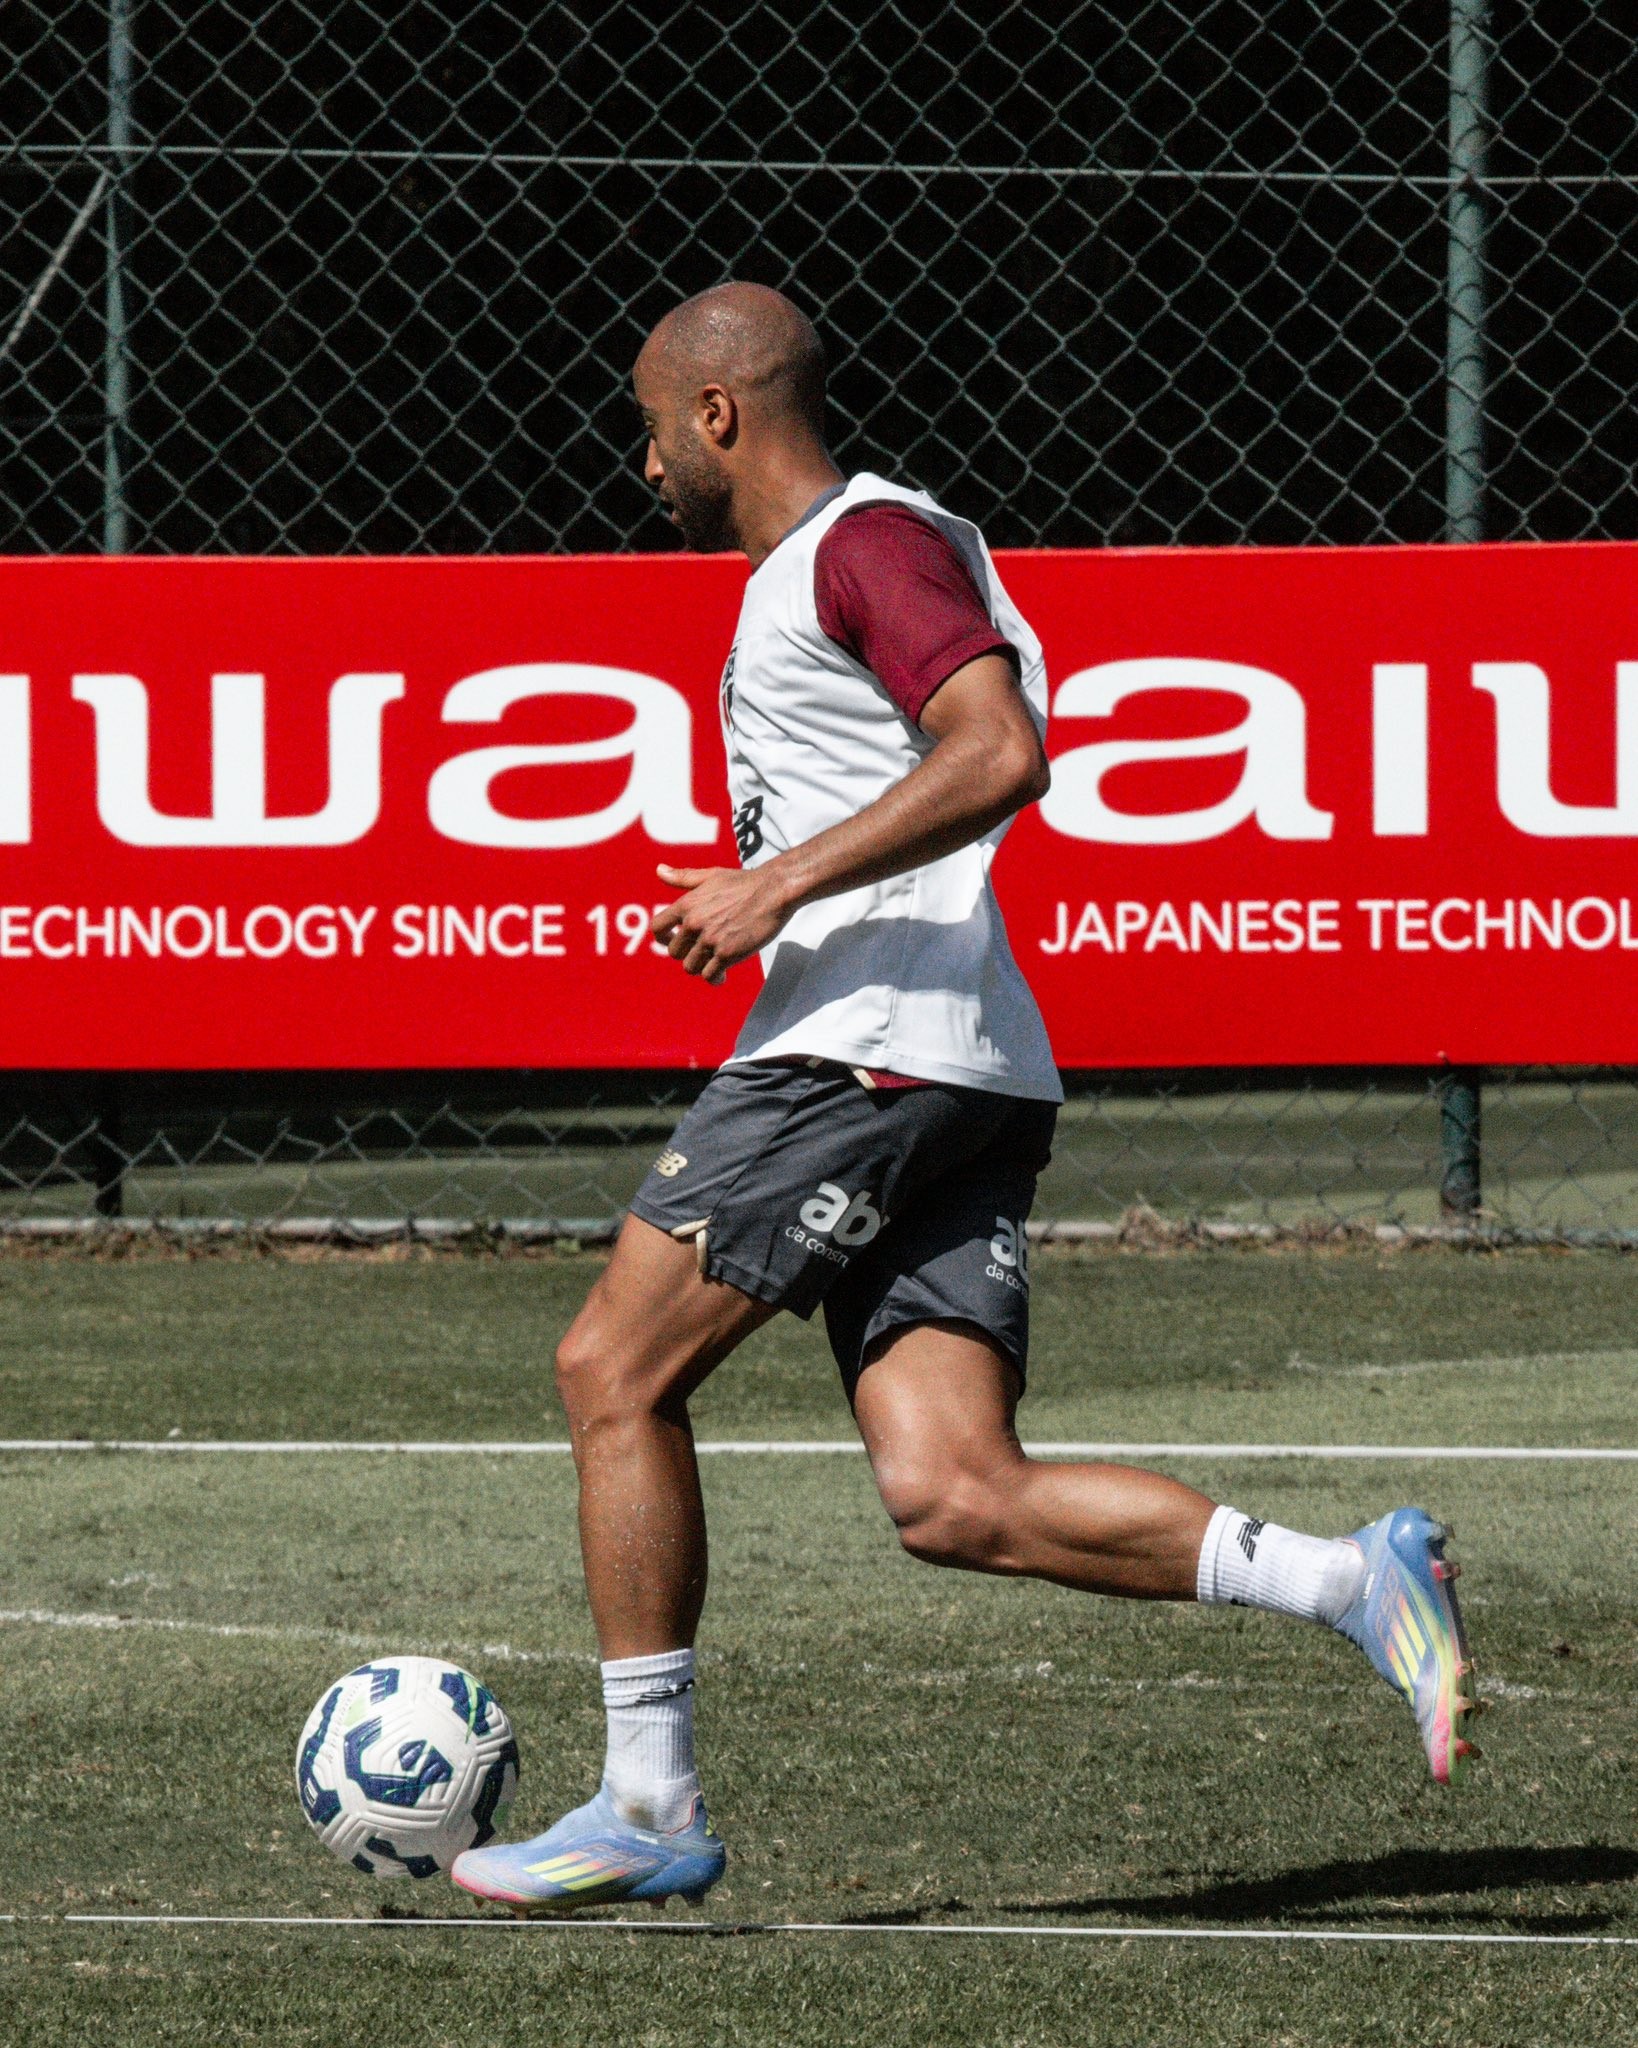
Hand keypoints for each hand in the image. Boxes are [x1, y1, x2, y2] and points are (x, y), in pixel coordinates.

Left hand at [651, 863, 794, 982]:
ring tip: (715, 964)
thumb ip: (683, 877)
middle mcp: (694, 923)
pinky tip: (723, 974)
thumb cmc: (745, 883)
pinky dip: (715, 978)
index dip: (664, 938)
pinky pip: (710, 976)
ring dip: (702, 967)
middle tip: (704, 952)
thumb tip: (659, 871)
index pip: (658, 928)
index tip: (675, 941)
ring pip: (691, 967)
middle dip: (688, 954)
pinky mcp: (727, 954)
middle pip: (675, 953)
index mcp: (687, 904)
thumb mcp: (711, 876)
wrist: (774, 891)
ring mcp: (710, 939)